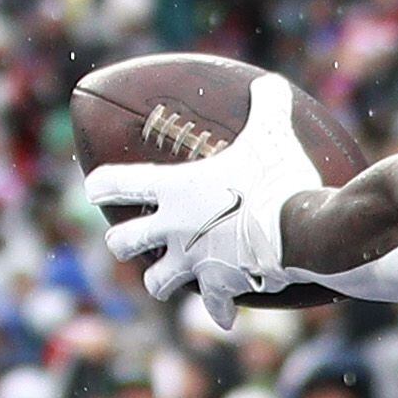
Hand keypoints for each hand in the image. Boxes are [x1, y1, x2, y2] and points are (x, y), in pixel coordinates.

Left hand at [84, 73, 323, 328]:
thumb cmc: (280, 177)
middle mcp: (175, 229)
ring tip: (166, 282)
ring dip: (160, 282)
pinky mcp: (221, 287)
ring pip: (156, 284)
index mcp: (175, 189)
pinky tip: (225, 315)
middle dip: (121, 243)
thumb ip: (267, 104)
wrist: (303, 230)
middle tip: (127, 240)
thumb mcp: (273, 132)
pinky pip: (213, 306)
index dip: (101, 185)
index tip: (95, 187)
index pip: (118, 184)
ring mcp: (194, 262)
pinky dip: (219, 309)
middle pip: (122, 244)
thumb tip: (270, 83)